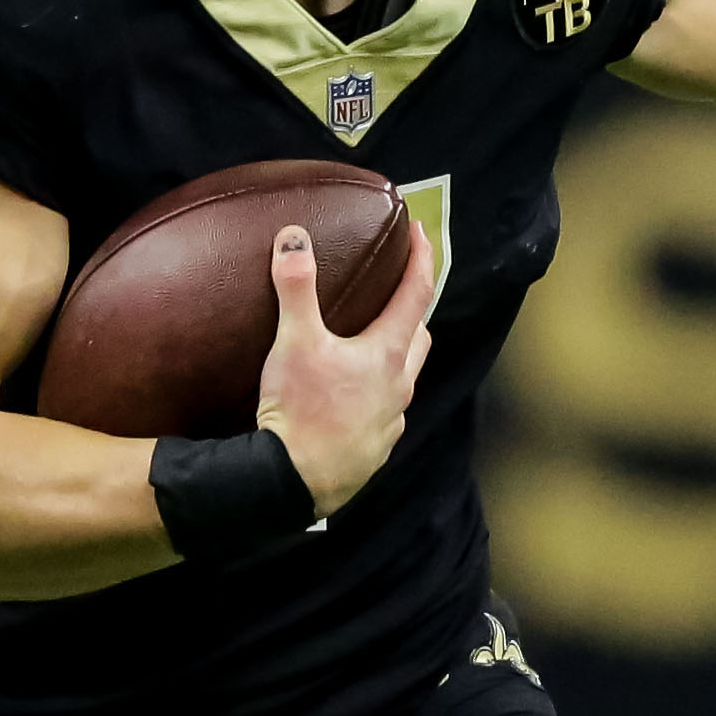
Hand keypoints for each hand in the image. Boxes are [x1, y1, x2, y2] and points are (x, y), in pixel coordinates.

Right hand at [256, 218, 434, 519]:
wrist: (294, 482)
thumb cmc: (301, 412)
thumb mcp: (294, 343)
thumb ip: (295, 288)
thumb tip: (294, 238)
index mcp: (387, 354)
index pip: (417, 294)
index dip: (421, 258)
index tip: (419, 233)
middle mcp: (398, 387)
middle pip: (418, 337)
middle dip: (412, 311)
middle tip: (394, 294)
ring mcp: (389, 421)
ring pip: (404, 378)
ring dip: (394, 357)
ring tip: (368, 347)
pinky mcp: (374, 449)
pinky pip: (384, 413)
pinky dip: (374, 396)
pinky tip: (349, 399)